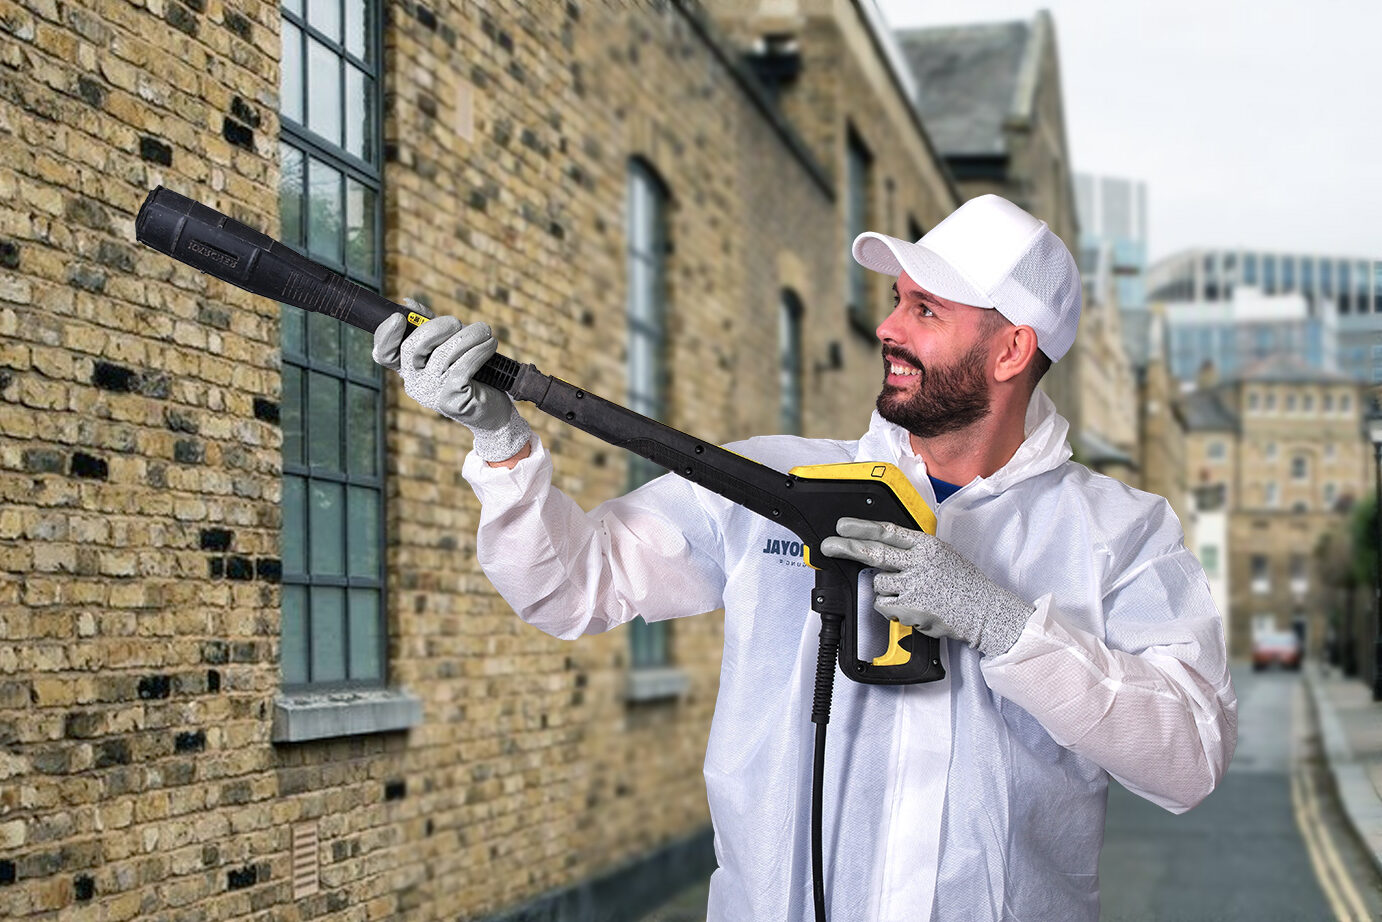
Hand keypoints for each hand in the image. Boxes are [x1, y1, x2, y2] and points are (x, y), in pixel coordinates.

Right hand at [372, 300, 531, 461]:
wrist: (493, 412)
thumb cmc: (472, 377)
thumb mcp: (449, 350)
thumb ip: (429, 329)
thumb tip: (409, 304)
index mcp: (409, 369)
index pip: (384, 354)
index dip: (386, 335)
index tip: (399, 318)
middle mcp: (414, 383)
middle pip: (412, 347)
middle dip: (437, 327)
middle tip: (457, 323)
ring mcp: (431, 394)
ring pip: (443, 354)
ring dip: (468, 336)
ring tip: (484, 331)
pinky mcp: (451, 400)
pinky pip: (463, 366)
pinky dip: (479, 350)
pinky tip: (489, 345)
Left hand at [820, 517, 1032, 656]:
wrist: (986, 611)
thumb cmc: (965, 585)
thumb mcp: (943, 556)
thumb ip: (915, 552)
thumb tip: (884, 550)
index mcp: (927, 546)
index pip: (888, 532)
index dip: (862, 527)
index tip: (843, 525)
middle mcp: (919, 562)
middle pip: (874, 552)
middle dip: (847, 547)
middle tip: (828, 546)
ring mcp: (914, 585)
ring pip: (879, 584)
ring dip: (887, 590)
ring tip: (911, 594)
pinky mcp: (910, 607)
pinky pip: (884, 606)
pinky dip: (891, 609)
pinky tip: (910, 608)